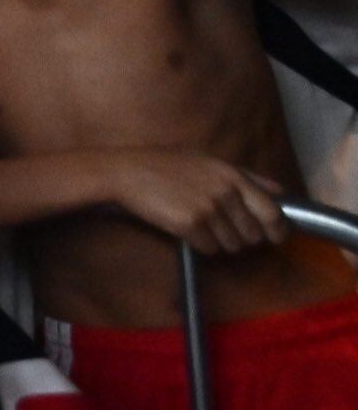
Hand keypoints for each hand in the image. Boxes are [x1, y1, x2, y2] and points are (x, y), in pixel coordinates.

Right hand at [111, 152, 287, 254]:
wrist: (128, 172)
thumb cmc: (166, 165)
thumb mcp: (210, 161)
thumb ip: (248, 176)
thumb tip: (280, 192)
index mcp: (233, 176)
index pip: (272, 211)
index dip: (278, 229)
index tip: (276, 236)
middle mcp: (225, 193)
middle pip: (253, 233)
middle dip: (243, 237)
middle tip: (224, 229)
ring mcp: (208, 209)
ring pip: (232, 244)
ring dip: (221, 242)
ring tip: (202, 226)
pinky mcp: (190, 225)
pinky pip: (210, 249)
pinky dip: (202, 245)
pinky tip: (188, 230)